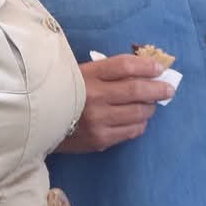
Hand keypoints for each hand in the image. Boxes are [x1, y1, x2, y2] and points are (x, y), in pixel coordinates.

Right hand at [57, 53, 174, 152]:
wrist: (38, 124)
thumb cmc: (66, 93)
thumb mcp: (82, 74)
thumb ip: (109, 71)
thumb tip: (147, 69)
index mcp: (88, 75)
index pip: (124, 65)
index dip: (146, 65)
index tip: (159, 68)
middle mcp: (94, 97)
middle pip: (137, 89)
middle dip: (158, 89)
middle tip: (168, 90)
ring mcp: (97, 120)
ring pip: (139, 112)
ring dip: (150, 108)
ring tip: (149, 105)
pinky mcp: (99, 139)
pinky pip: (131, 131)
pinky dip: (139, 124)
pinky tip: (136, 119)